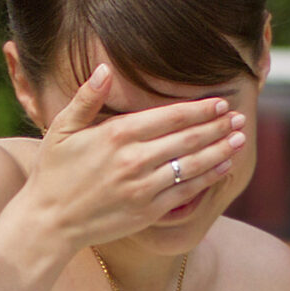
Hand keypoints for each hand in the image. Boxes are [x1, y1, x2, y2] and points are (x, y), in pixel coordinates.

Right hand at [23, 63, 248, 246]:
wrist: (49, 221)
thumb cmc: (54, 172)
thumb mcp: (61, 129)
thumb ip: (86, 98)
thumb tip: (104, 69)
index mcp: (116, 135)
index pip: (169, 116)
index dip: (199, 109)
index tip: (220, 102)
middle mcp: (134, 160)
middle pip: (188, 138)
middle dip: (218, 126)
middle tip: (239, 117)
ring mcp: (143, 187)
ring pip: (192, 164)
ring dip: (220, 150)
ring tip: (240, 138)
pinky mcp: (148, 211)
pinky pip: (186, 192)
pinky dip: (208, 178)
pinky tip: (223, 167)